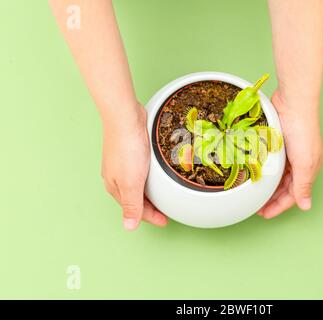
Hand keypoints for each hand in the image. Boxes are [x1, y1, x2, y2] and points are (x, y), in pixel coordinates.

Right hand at [101, 102, 167, 229]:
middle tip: (166, 211)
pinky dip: (150, 180)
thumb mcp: (131, 182)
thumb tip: (128, 227)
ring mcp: (122, 165)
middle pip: (135, 199)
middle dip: (150, 208)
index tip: (165, 222)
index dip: (151, 218)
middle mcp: (116, 178)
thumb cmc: (126, 149)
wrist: (125, 118)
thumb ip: (132, 205)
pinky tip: (157, 177)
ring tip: (164, 197)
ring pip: (138, 186)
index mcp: (114, 188)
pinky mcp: (130, 153)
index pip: (134, 210)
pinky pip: (141, 173)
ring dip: (150, 194)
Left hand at [258, 90, 322, 218]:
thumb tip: (306, 206)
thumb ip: (303, 185)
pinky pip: (271, 164)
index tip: (264, 215)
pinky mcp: (278, 144)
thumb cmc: (303, 131)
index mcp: (308, 170)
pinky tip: (255, 175)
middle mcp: (299, 163)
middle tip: (256, 208)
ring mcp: (288, 154)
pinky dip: (264, 172)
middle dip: (271, 200)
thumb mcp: (305, 163)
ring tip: (254, 194)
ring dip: (267, 187)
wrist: (292, 103)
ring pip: (276, 177)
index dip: (279, 207)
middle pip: (284, 188)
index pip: (293, 196)